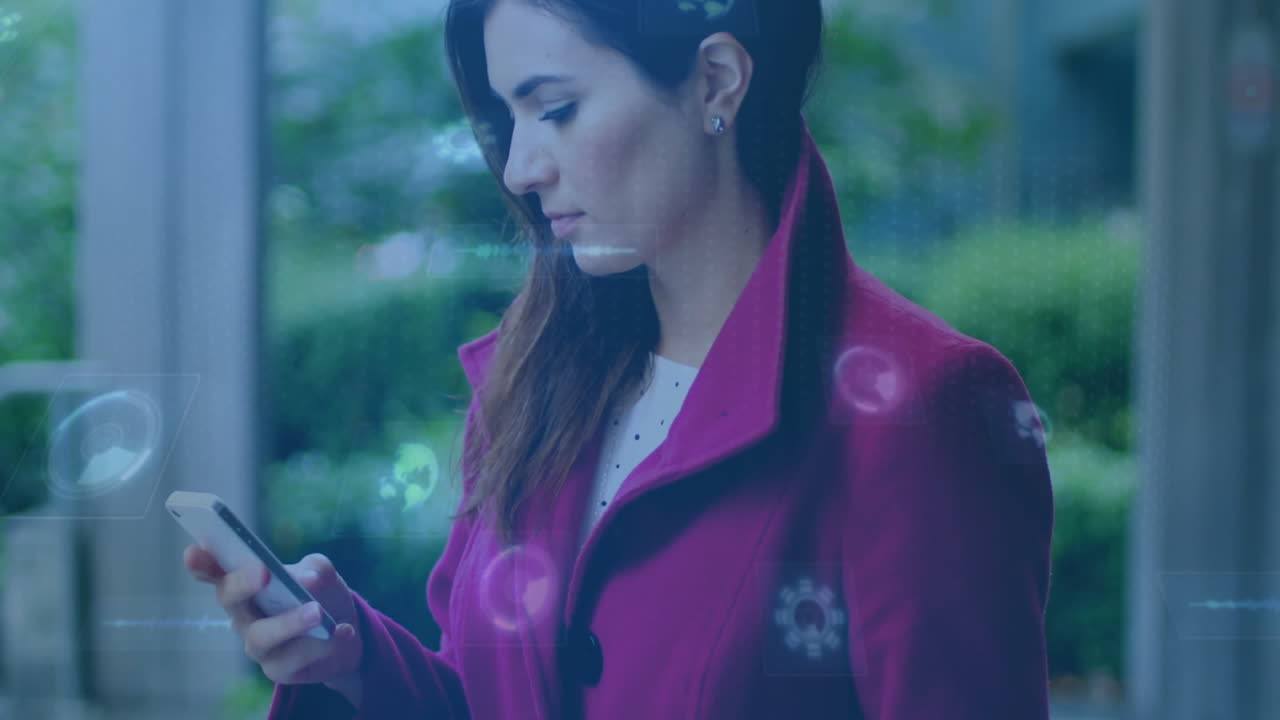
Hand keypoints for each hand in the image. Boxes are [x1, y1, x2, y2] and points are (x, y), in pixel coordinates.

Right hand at [183, 545, 363, 704]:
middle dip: (243, 584)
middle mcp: (243, 614)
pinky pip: (295, 659)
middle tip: (264, 571)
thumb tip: (306, 578)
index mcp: (246, 583)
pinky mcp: (278, 669)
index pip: (215, 572)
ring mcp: (257, 644)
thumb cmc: (321, 594)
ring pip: (261, 636)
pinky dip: (324, 644)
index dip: (201, 563)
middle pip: (230, 599)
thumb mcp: (322, 573)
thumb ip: (315, 568)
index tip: (194, 550)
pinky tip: (343, 631)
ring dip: (289, 622)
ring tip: (317, 611)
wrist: (346, 632)